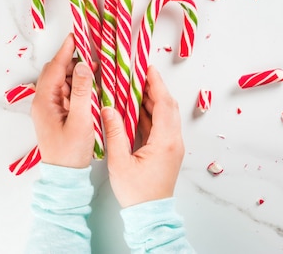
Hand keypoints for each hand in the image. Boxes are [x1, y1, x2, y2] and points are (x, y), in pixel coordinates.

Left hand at [31, 34, 94, 168]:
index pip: (54, 67)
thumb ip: (82, 92)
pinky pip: (66, 93)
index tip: (76, 36)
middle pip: (56, 72)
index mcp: (44, 101)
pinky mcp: (56, 115)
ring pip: (62, 82)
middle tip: (92, 52)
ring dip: (76, 74)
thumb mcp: (81, 120)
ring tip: (95, 69)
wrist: (64, 176)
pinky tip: (91, 86)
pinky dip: (77, 86)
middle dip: (73, 60)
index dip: (66, 50)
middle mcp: (43, 102)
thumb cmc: (70, 152)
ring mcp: (49, 108)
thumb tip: (84, 66)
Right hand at [101, 66, 184, 207]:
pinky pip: (162, 125)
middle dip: (156, 87)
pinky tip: (138, 108)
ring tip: (137, 86)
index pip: (163, 104)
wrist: (150, 214)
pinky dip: (152, 113)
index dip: (156, 84)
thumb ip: (115, 133)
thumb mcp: (120, 162)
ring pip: (167, 115)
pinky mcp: (168, 151)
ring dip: (154, 100)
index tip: (148, 68)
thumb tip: (108, 109)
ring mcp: (173, 146)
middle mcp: (174, 141)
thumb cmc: (136, 192)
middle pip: (168, 106)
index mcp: (166, 141)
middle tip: (141, 73)